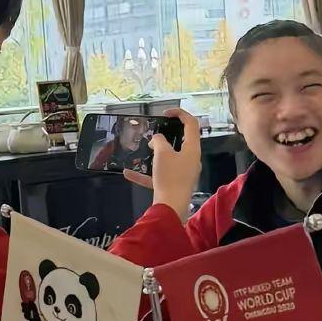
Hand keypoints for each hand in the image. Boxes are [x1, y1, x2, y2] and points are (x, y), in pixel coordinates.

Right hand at [124, 108, 200, 222]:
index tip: (165, 113)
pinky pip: (160, 175)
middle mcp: (191, 160)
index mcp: (192, 149)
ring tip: (145, 150)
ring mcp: (184, 173)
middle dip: (167, 135)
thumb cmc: (170, 176)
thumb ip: (159, 142)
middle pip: (182, 141)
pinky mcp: (174, 185)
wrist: (171, 207)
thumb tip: (157, 140)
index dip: (179, 114)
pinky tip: (129, 174)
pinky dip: (147, 173)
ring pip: (171, 158)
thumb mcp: (162, 154)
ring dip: (157, 153)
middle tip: (155, 133)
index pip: (191, 124)